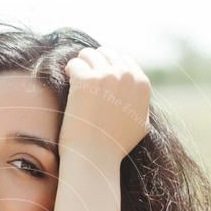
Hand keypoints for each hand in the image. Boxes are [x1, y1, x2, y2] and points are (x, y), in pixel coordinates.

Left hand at [60, 46, 151, 165]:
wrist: (95, 157)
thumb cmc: (115, 147)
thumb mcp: (141, 125)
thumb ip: (141, 104)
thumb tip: (138, 90)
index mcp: (142, 84)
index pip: (125, 60)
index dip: (109, 66)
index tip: (98, 78)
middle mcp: (126, 76)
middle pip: (106, 53)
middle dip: (94, 62)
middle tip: (84, 77)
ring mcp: (106, 76)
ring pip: (88, 54)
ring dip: (80, 64)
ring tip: (75, 79)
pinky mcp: (86, 79)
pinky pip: (74, 64)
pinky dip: (69, 71)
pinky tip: (68, 82)